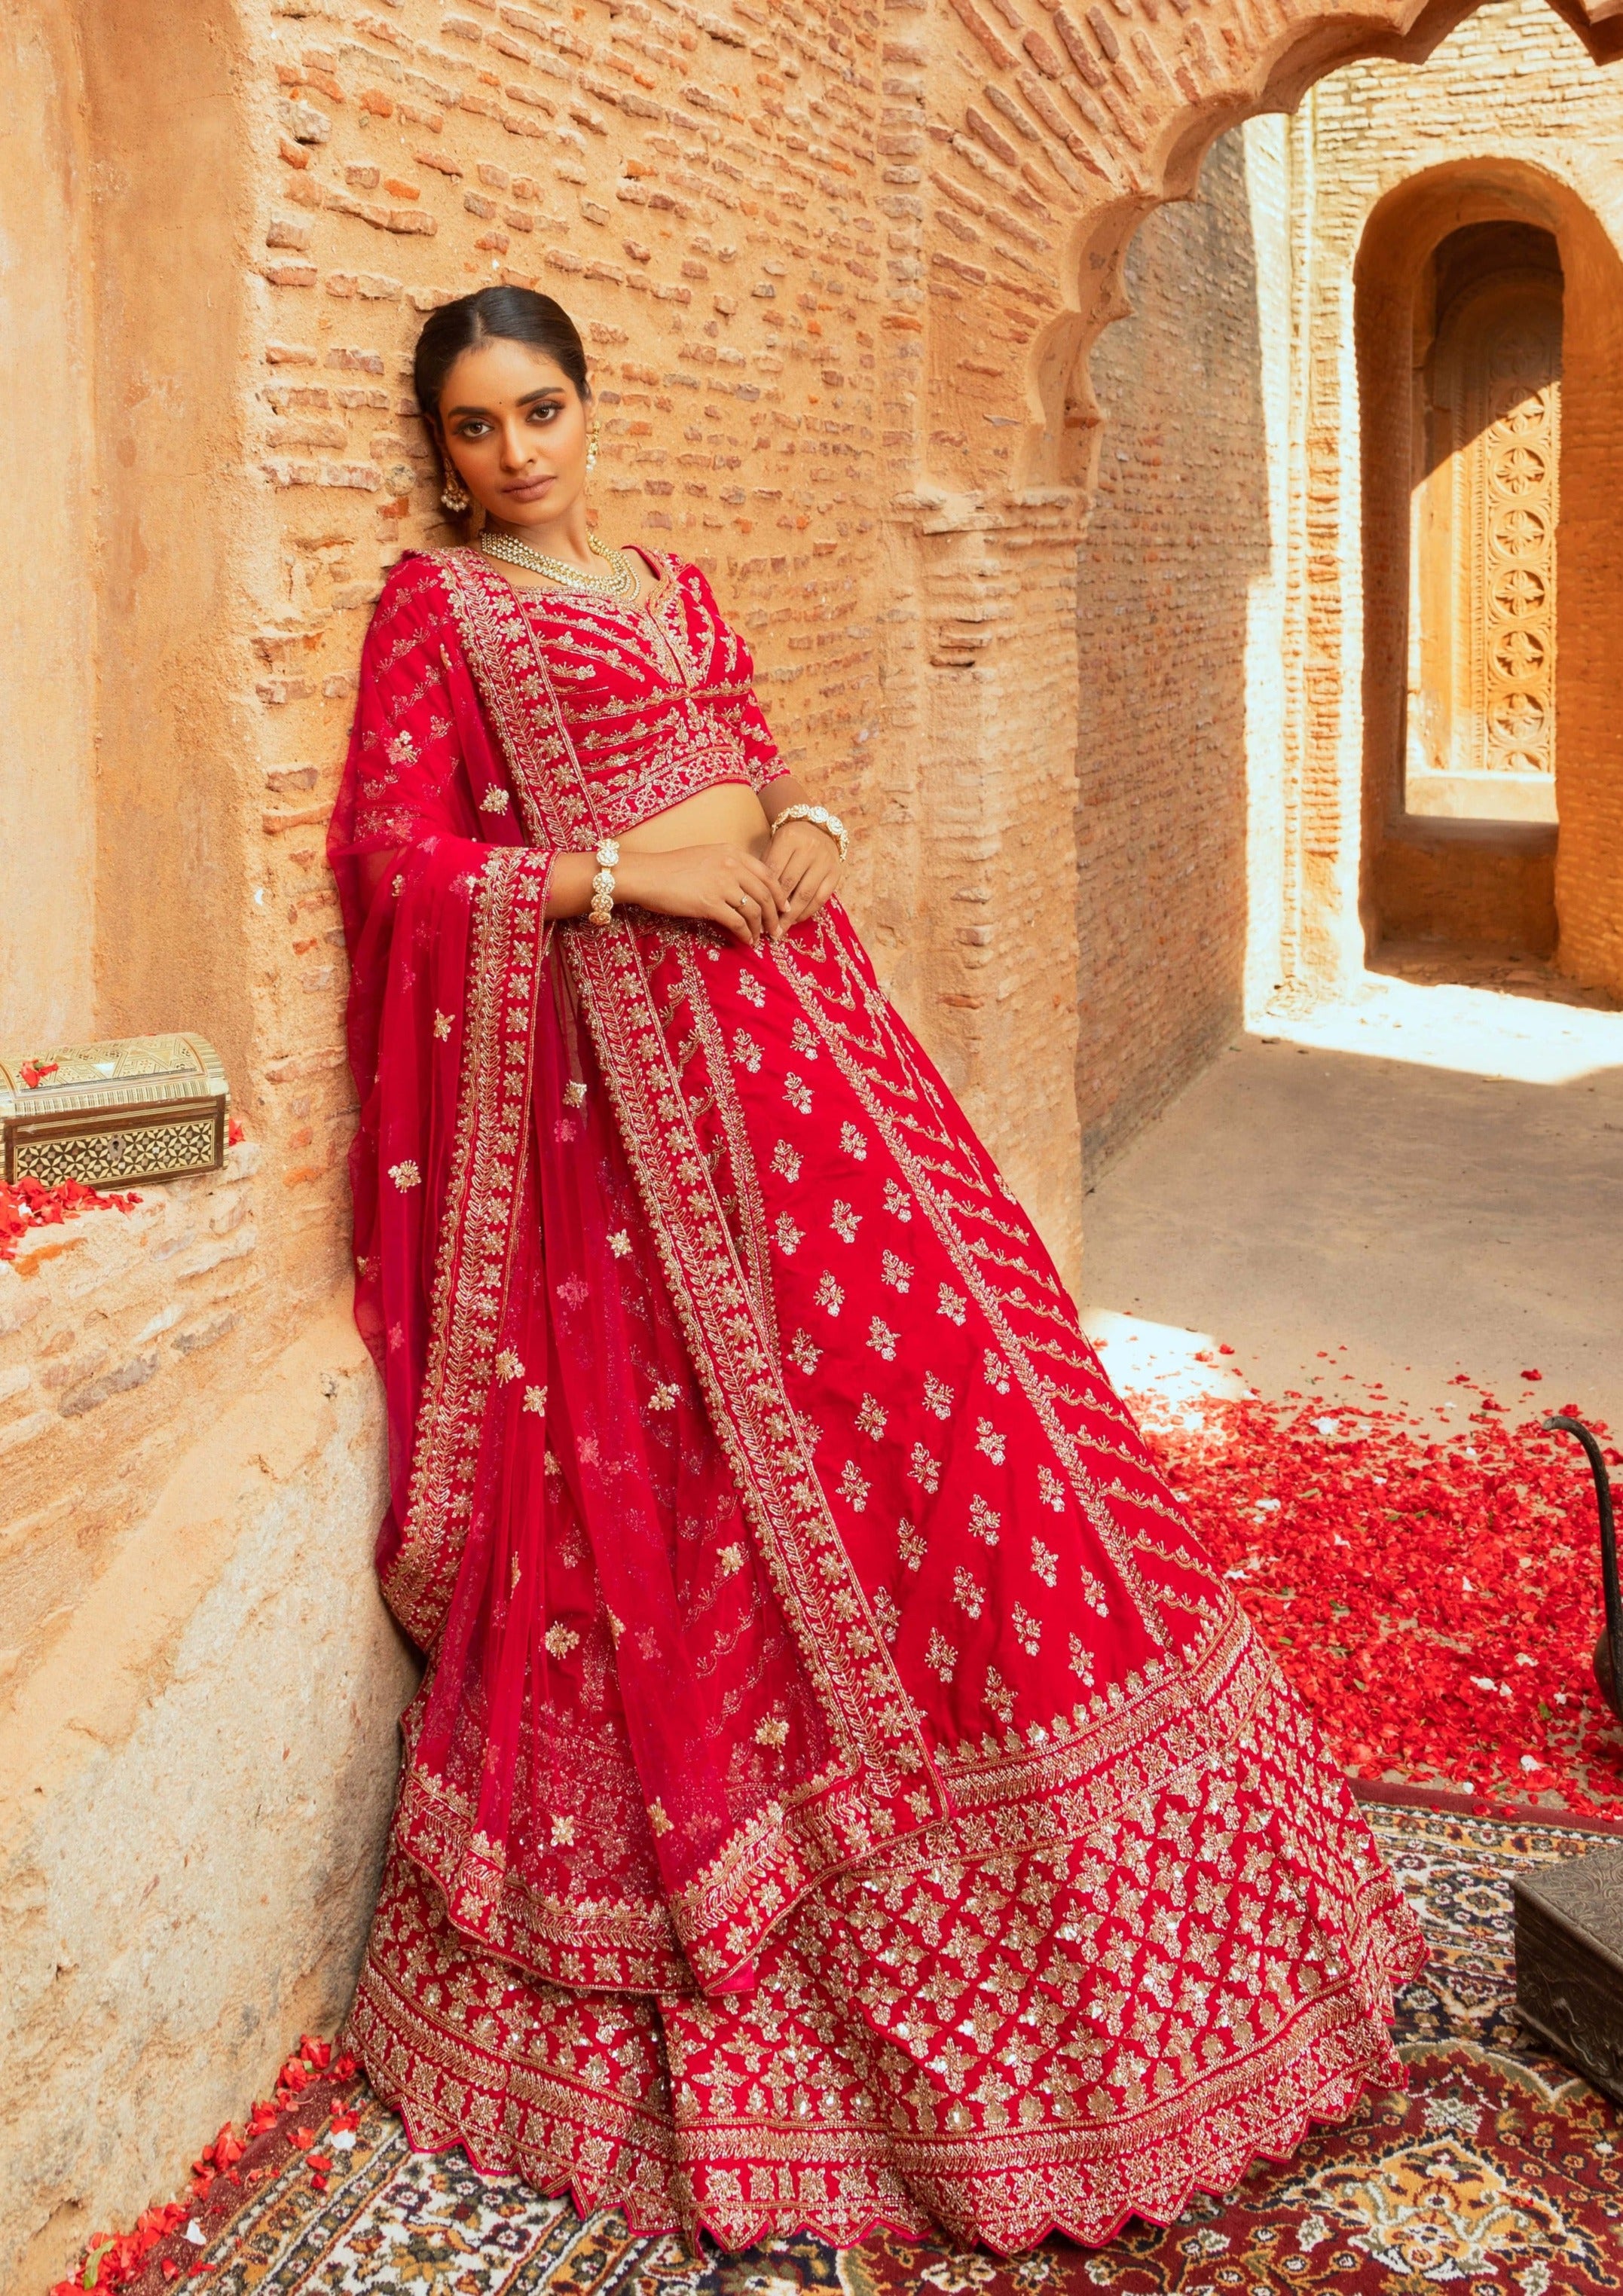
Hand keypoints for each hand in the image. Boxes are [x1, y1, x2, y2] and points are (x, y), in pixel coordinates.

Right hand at [613, 843, 789, 946]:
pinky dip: (746, 934)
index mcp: (732, 853)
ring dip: (761, 928)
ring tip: (760, 938)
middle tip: (777, 930)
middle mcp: (731, 866)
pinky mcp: (711, 904)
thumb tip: (744, 886)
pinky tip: (746, 940)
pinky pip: (738, 922)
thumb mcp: (706, 856)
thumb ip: (727, 866)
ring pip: (754, 910)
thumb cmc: (672, 867)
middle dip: (775, 915)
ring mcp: (722, 884)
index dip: (779, 893)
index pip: (767, 874)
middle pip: (765, 894)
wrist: (648, 875)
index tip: (784, 907)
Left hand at [766, 817, 842, 930]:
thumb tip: (756, 902)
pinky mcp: (836, 873)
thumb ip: (766, 869)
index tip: (755, 912)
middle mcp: (809, 848)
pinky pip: (820, 898)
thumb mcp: (774, 846)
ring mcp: (824, 861)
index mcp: (788, 839)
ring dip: (792, 916)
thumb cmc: (789, 842)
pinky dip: (807, 912)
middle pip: (788, 885)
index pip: (773, 872)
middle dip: (776, 909)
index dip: (764, 895)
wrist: (818, 828)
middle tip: (766, 928)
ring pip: (805, 894)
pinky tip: (796, 920)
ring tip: (781, 929)